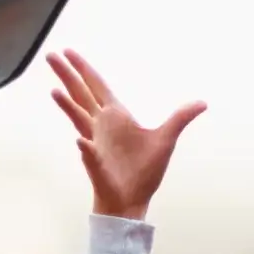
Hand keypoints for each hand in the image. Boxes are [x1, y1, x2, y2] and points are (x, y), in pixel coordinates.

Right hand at [47, 49, 204, 221]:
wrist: (133, 201)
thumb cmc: (144, 172)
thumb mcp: (166, 140)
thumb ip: (180, 118)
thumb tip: (202, 103)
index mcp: (116, 116)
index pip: (96, 86)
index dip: (84, 69)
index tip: (69, 52)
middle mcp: (101, 126)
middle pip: (80, 95)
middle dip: (67, 75)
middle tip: (50, 55)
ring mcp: (95, 143)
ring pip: (78, 119)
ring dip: (67, 105)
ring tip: (54, 90)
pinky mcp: (97, 165)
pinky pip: (91, 155)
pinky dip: (87, 149)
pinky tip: (82, 141)